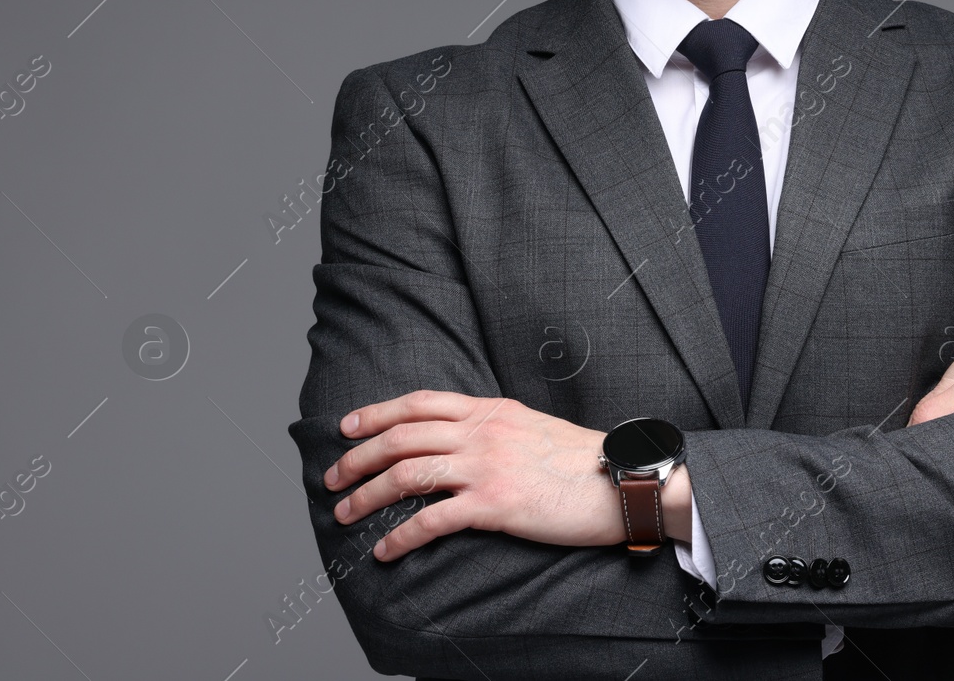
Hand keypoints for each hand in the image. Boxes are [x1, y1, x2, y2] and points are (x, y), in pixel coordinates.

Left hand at [322, 391, 625, 560]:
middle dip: (358, 458)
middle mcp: (482, 432)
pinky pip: (432, 519)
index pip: (419, 403)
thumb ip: (494, 428)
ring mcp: (487, 466)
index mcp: (490, 410)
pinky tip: (385, 550)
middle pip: (401, 436)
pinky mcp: (495, 504)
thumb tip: (463, 438)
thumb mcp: (532, 426)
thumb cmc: (582, 460)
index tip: (347, 428)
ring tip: (346, 514)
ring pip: (407, 474)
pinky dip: (400, 536)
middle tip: (332, 479)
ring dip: (367, 495)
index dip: (376, 413)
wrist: (621, 479)